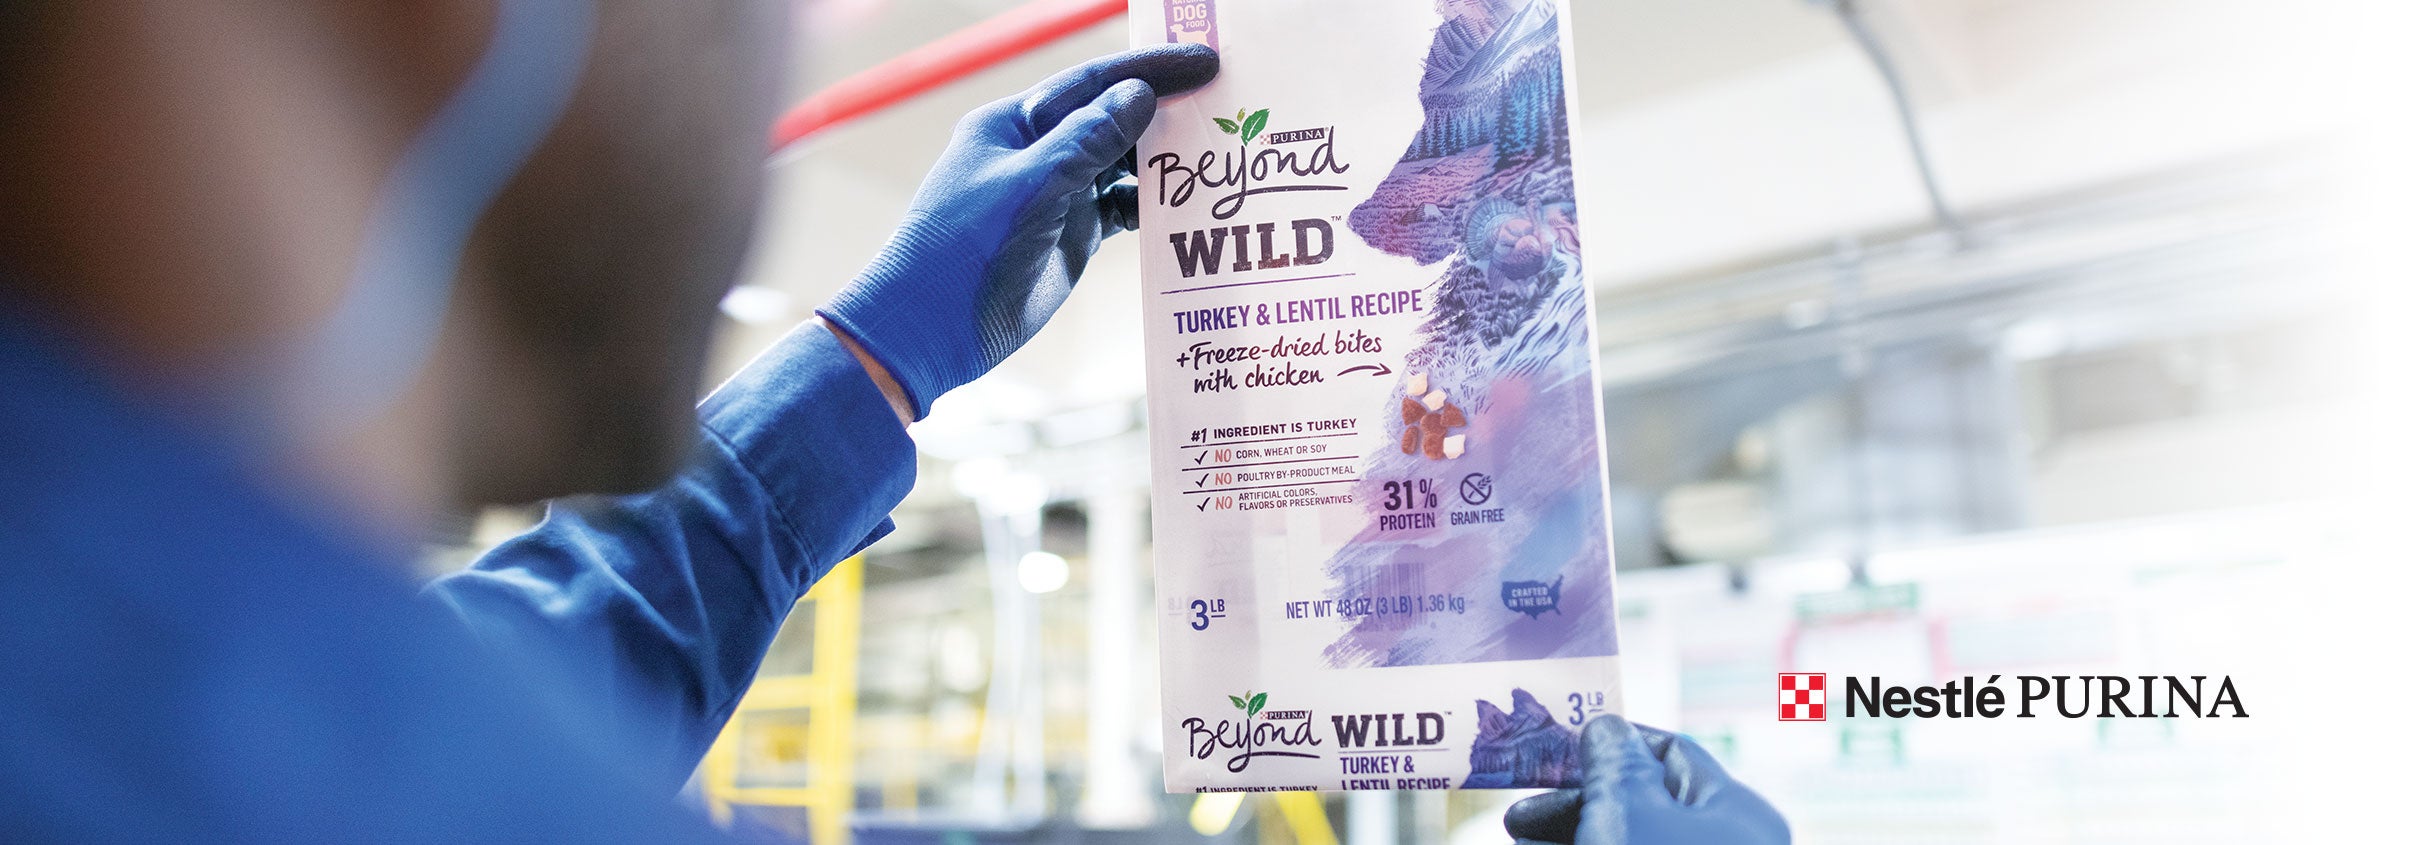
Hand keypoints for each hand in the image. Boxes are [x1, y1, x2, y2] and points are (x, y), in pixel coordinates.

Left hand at [817, 44, 1218, 418]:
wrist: (930, 331)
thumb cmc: (963, 251)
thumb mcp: (1030, 189)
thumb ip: (1086, 141)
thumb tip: (1138, 95)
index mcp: (1015, 125)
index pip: (1093, 82)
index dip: (1151, 69)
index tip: (1205, 61)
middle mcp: (1038, 153)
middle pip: (1113, 118)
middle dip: (1166, 111)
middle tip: (1226, 106)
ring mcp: (1056, 195)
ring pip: (1121, 165)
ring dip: (1164, 162)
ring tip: (1218, 157)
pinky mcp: (1071, 237)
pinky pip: (1121, 210)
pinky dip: (1153, 207)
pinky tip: (1187, 207)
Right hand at [1504, 716, 1789, 844]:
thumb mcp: (1626, 806)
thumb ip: (1614, 759)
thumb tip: (1606, 729)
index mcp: (1737, 815)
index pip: (1671, 754)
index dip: (1609, 744)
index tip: (1552, 750)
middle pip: (1641, 805)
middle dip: (1573, 803)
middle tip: (1518, 815)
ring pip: (1623, 844)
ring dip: (1566, 837)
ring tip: (1518, 840)